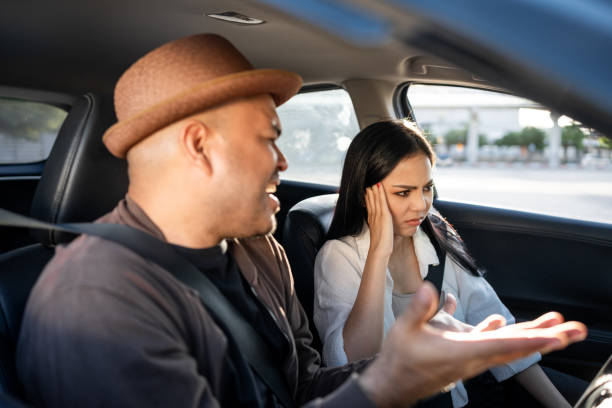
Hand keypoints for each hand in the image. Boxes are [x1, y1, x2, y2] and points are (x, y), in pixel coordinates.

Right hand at [358, 282, 586, 407]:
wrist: (394, 384)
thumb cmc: (400, 360)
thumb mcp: (405, 331)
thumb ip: (420, 309)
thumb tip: (431, 288)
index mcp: (462, 352)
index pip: (504, 345)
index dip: (532, 339)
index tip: (556, 336)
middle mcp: (474, 357)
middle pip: (518, 346)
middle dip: (547, 336)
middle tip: (575, 330)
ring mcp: (473, 358)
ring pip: (510, 345)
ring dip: (534, 334)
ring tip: (556, 325)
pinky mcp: (466, 357)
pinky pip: (492, 345)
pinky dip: (503, 333)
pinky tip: (499, 321)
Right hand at [365, 183, 392, 258]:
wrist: (380, 250)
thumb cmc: (381, 245)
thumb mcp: (378, 234)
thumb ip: (378, 227)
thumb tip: (379, 225)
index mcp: (372, 219)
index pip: (369, 205)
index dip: (367, 197)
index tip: (366, 190)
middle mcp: (373, 216)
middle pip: (370, 200)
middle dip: (369, 191)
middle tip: (367, 182)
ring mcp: (378, 215)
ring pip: (375, 199)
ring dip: (373, 189)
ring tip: (373, 181)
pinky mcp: (384, 216)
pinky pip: (381, 202)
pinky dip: (380, 193)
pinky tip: (379, 186)